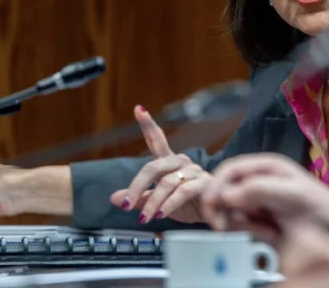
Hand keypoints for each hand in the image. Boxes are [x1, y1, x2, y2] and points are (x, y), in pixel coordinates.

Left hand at [108, 105, 211, 223]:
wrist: (213, 215)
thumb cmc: (187, 205)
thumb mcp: (158, 203)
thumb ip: (139, 198)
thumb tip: (115, 198)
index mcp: (169, 163)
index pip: (157, 140)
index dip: (148, 124)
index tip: (139, 109)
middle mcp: (181, 163)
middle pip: (153, 167)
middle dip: (137, 186)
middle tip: (125, 204)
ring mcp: (193, 171)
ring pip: (166, 183)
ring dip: (152, 203)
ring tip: (143, 218)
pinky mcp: (203, 183)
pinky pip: (182, 192)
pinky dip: (168, 205)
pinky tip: (160, 215)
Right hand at [200, 153, 328, 245]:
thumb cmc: (325, 210)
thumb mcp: (294, 195)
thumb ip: (260, 189)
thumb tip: (227, 193)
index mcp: (268, 167)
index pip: (230, 169)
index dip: (215, 186)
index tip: (211, 206)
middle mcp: (261, 182)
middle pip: (224, 192)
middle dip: (226, 211)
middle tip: (227, 227)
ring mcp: (260, 204)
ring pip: (231, 213)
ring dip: (244, 226)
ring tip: (269, 231)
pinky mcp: (261, 223)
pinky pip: (242, 229)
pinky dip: (251, 235)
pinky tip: (270, 236)